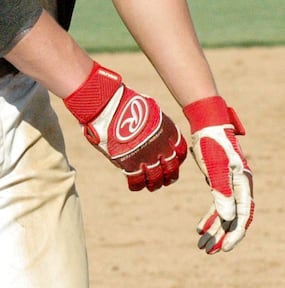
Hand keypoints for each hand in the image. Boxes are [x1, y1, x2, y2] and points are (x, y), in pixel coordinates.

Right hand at [64, 62, 186, 190]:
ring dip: (154, 183)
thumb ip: (152, 124)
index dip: (177, 160)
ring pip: (156, 178)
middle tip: (164, 180)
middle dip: (168, 176)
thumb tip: (149, 129)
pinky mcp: (130, 163)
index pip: (180, 152)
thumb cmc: (122, 101)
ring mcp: (146, 156)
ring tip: (150, 185)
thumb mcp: (147, 109)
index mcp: (168, 131)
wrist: (107, 104)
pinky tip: (134, 186)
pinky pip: (137, 181)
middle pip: (171, 168)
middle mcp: (161, 146)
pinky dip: (136, 185)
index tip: (171, 162)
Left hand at [183, 97, 253, 253]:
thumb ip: (221, 192)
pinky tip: (199, 227)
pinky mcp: (219, 183)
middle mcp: (240, 187)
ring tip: (201, 244)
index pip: (243, 216)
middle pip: (233, 218)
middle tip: (208, 251)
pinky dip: (209, 217)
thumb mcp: (215, 168)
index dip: (234, 234)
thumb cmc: (212, 144)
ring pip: (224, 214)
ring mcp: (230, 185)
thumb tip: (227, 218)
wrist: (206, 126)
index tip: (224, 248)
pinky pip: (217, 205)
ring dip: (214, 229)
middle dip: (221, 236)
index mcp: (244, 185)